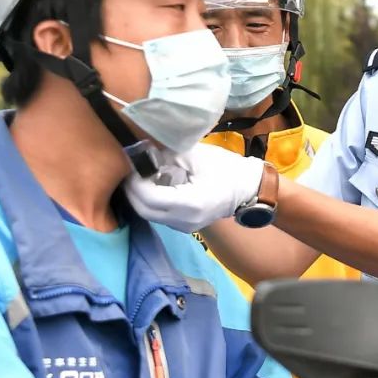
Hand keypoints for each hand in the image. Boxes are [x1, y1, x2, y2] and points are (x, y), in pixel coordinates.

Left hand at [124, 143, 264, 233]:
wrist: (248, 188)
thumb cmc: (225, 167)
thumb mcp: (194, 155)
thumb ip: (165, 154)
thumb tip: (140, 151)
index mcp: (190, 203)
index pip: (148, 198)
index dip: (134, 182)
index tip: (130, 164)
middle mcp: (185, 221)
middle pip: (143, 210)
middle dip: (132, 190)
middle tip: (130, 169)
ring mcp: (185, 227)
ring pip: (149, 215)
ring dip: (140, 196)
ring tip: (142, 174)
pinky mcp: (184, 226)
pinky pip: (160, 215)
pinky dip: (151, 201)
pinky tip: (155, 184)